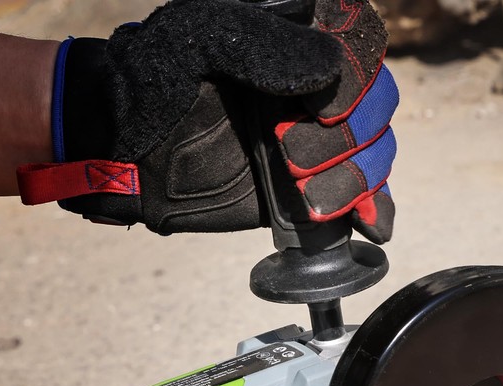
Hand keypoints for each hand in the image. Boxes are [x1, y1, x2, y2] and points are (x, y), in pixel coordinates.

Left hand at [16, 0, 396, 242]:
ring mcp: (317, 142)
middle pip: (377, 105)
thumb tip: (332, 69)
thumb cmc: (153, 84)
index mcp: (295, 41)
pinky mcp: (312, 189)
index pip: (362, 42)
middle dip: (347, 136)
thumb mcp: (199, 41)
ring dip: (353, 179)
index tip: (321, 104)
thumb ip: (264, 46)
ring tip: (304, 194)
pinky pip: (364, 200)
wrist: (124, 155)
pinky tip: (372, 227)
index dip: (358, 75)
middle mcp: (314, 89)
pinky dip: (378, 214)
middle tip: (289, 151)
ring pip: (375, 154)